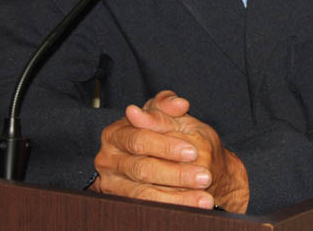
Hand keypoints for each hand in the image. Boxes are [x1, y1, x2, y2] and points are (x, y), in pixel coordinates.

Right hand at [89, 91, 248, 211]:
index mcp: (115, 133)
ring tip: (204, 198)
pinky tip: (194, 206)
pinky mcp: (122, 202)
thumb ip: (169, 109)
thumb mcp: (169, 117)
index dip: (166, 146)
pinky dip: (174, 206)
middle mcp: (108, 159)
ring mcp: (112, 184)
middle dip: (176, 173)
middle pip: (142, 168)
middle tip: (204, 177)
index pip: (139, 139)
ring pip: (145, 193)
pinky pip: (148, 208)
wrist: (173, 162)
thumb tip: (178, 103)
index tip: (193, 151)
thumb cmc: (169, 135)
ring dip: (178, 197)